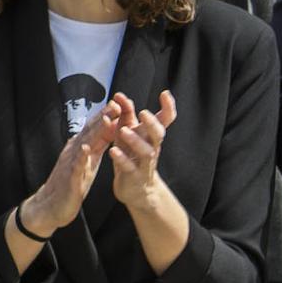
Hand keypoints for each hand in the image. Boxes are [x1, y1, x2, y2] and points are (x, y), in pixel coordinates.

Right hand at [18, 100, 119, 236]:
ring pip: (84, 144)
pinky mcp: (69, 179)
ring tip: (106, 120)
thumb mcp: (86, 164)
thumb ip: (95, 148)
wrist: (50, 205)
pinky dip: (81, 157)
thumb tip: (107, 133)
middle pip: (90, 132)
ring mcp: (70, 164)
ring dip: (94, 132)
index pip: (94, 130)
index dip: (106, 117)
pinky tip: (86, 149)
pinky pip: (75, 167)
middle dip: (103, 118)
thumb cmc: (70, 184)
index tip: (120, 104)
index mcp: (81, 149)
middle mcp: (74, 152)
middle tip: (116, 103)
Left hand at [110, 91, 176, 211]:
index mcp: (151, 136)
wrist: (136, 189)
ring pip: (146, 152)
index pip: (165, 120)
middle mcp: (152, 148)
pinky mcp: (134, 176)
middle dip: (152, 123)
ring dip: (135, 140)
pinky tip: (113, 151)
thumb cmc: (131, 155)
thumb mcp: (127, 133)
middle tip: (144, 113)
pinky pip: (129, 167)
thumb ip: (125, 115)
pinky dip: (121, 159)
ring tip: (124, 130)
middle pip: (158, 135)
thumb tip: (120, 95)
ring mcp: (144, 163)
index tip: (165, 93)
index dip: (168, 107)